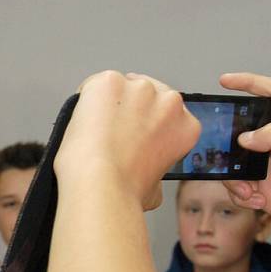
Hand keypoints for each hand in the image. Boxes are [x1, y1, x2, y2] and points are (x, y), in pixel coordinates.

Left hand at [54, 71, 199, 209]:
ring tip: (96, 131)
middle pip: (146, 95)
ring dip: (108, 103)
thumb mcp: (156, 189)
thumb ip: (155, 169)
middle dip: (129, 110)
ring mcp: (140, 88)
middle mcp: (169, 102)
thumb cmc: (124, 190)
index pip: (167, 112)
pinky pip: (95, 85)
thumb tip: (146, 178)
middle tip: (112, 134)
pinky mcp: (111, 81)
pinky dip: (86, 99)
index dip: (146, 123)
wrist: (99, 184)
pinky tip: (85, 121)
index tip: (134, 133)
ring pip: (120, 87)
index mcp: (186, 126)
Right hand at [220, 72, 270, 270]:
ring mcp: (270, 169)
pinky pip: (239, 187)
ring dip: (235, 179)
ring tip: (250, 193)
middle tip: (219, 155)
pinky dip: (241, 196)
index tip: (225, 81)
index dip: (249, 82)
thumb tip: (244, 136)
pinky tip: (257, 204)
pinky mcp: (264, 190)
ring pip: (236, 162)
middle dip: (229, 144)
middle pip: (244, 131)